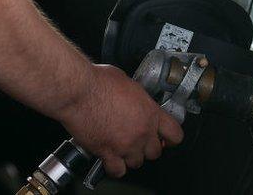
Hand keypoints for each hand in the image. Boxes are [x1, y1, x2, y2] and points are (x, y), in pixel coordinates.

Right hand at [58, 64, 183, 177]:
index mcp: (150, 112)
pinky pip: (117, 170)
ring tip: (122, 147)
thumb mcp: (126, 81)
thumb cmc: (97, 82)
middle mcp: (141, 131)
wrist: (78, 91)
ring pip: (137, 163)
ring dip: (131, 157)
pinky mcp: (107, 152)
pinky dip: (114, 167)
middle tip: (139, 140)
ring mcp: (125, 144)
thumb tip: (134, 98)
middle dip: (147, 148)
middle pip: (155, 152)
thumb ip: (136, 96)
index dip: (171, 138)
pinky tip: (110, 159)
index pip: (175, 134)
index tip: (165, 138)